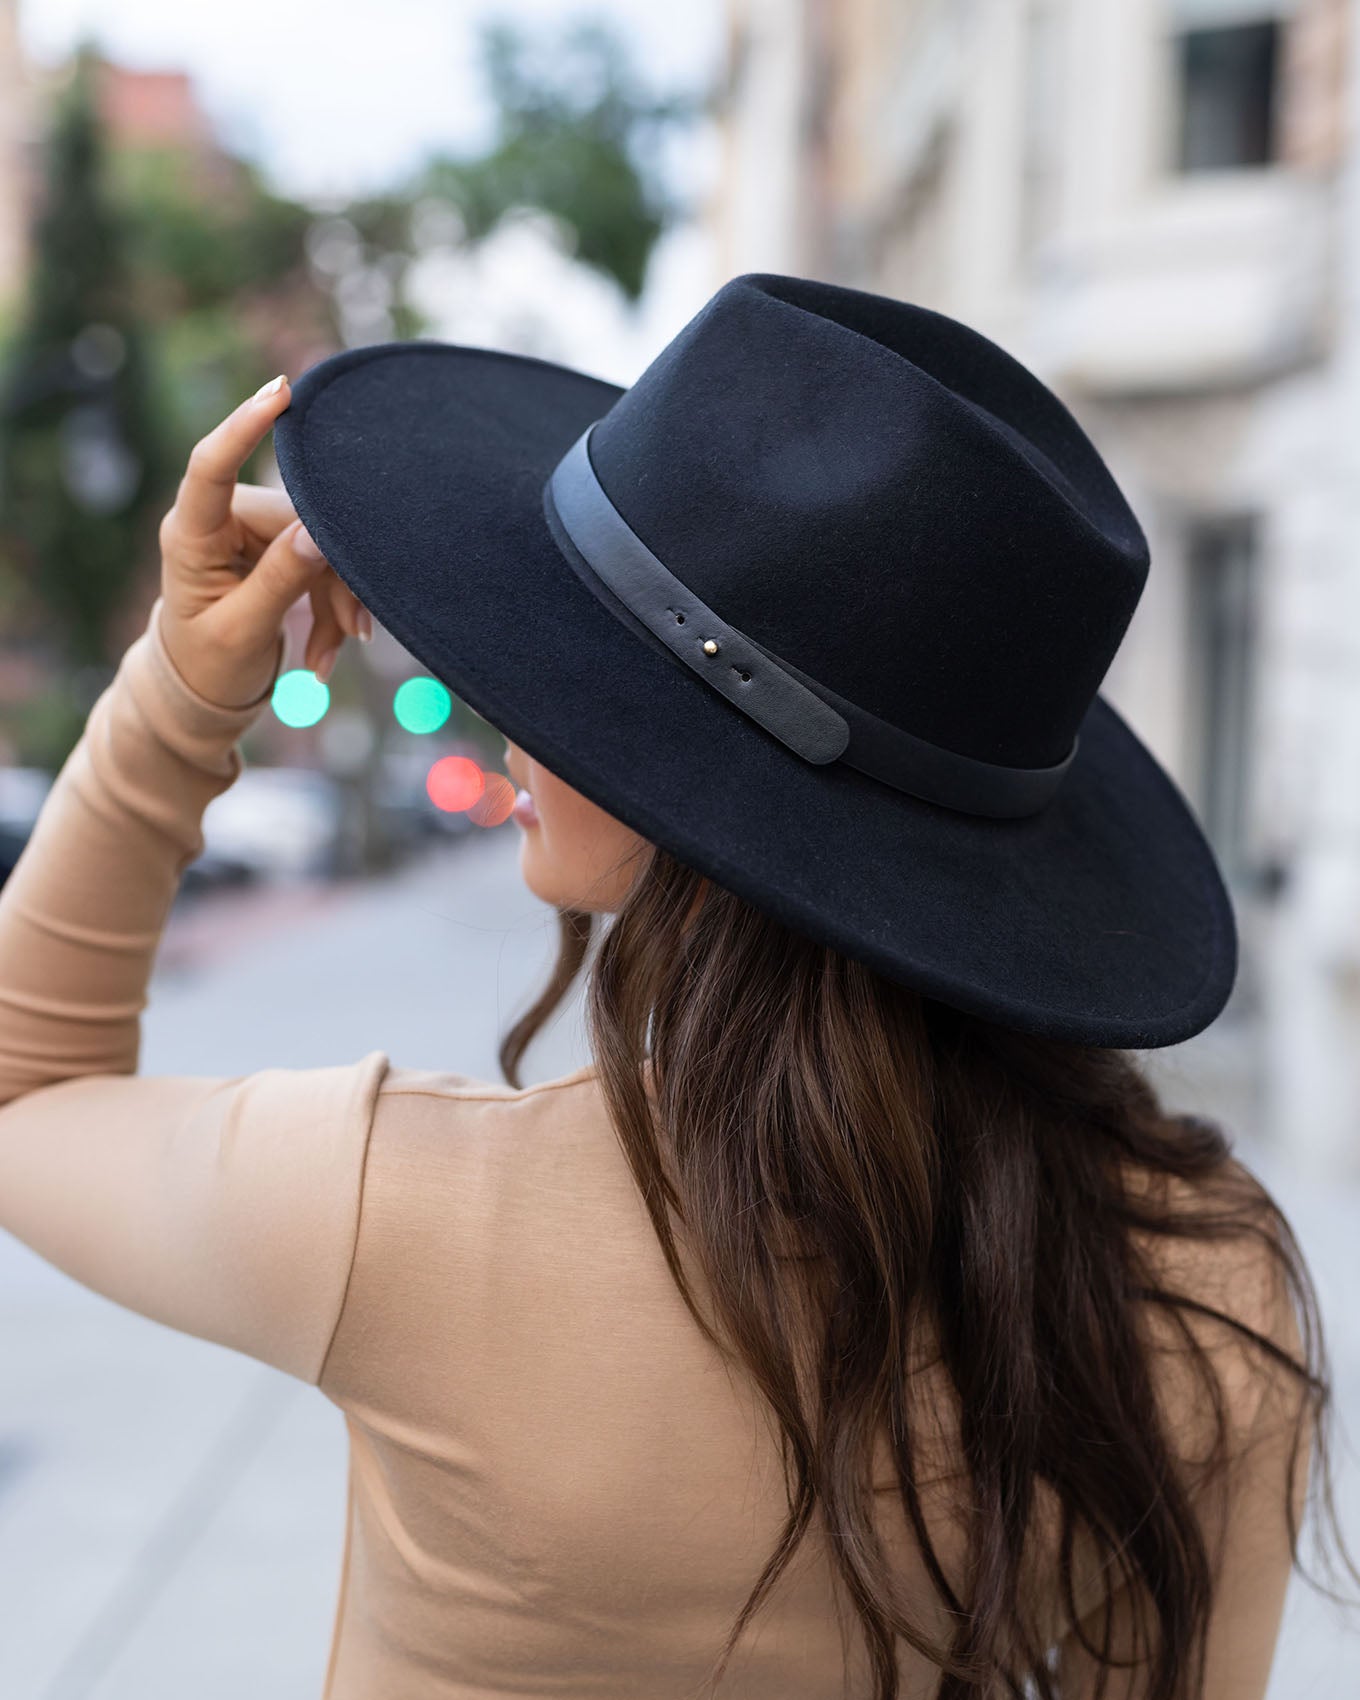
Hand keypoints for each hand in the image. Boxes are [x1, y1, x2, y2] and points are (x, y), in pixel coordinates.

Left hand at [157, 374, 370, 708]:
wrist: (202, 692)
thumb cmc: (208, 665)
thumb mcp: (242, 631)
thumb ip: (280, 580)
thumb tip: (319, 534)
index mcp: (192, 535)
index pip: (211, 467)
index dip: (244, 426)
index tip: (280, 392)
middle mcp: (221, 522)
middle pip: (297, 524)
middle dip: (332, 580)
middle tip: (354, 633)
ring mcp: (250, 533)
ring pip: (319, 547)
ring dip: (336, 604)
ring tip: (332, 657)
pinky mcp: (276, 549)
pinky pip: (322, 564)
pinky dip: (333, 610)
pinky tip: (328, 652)